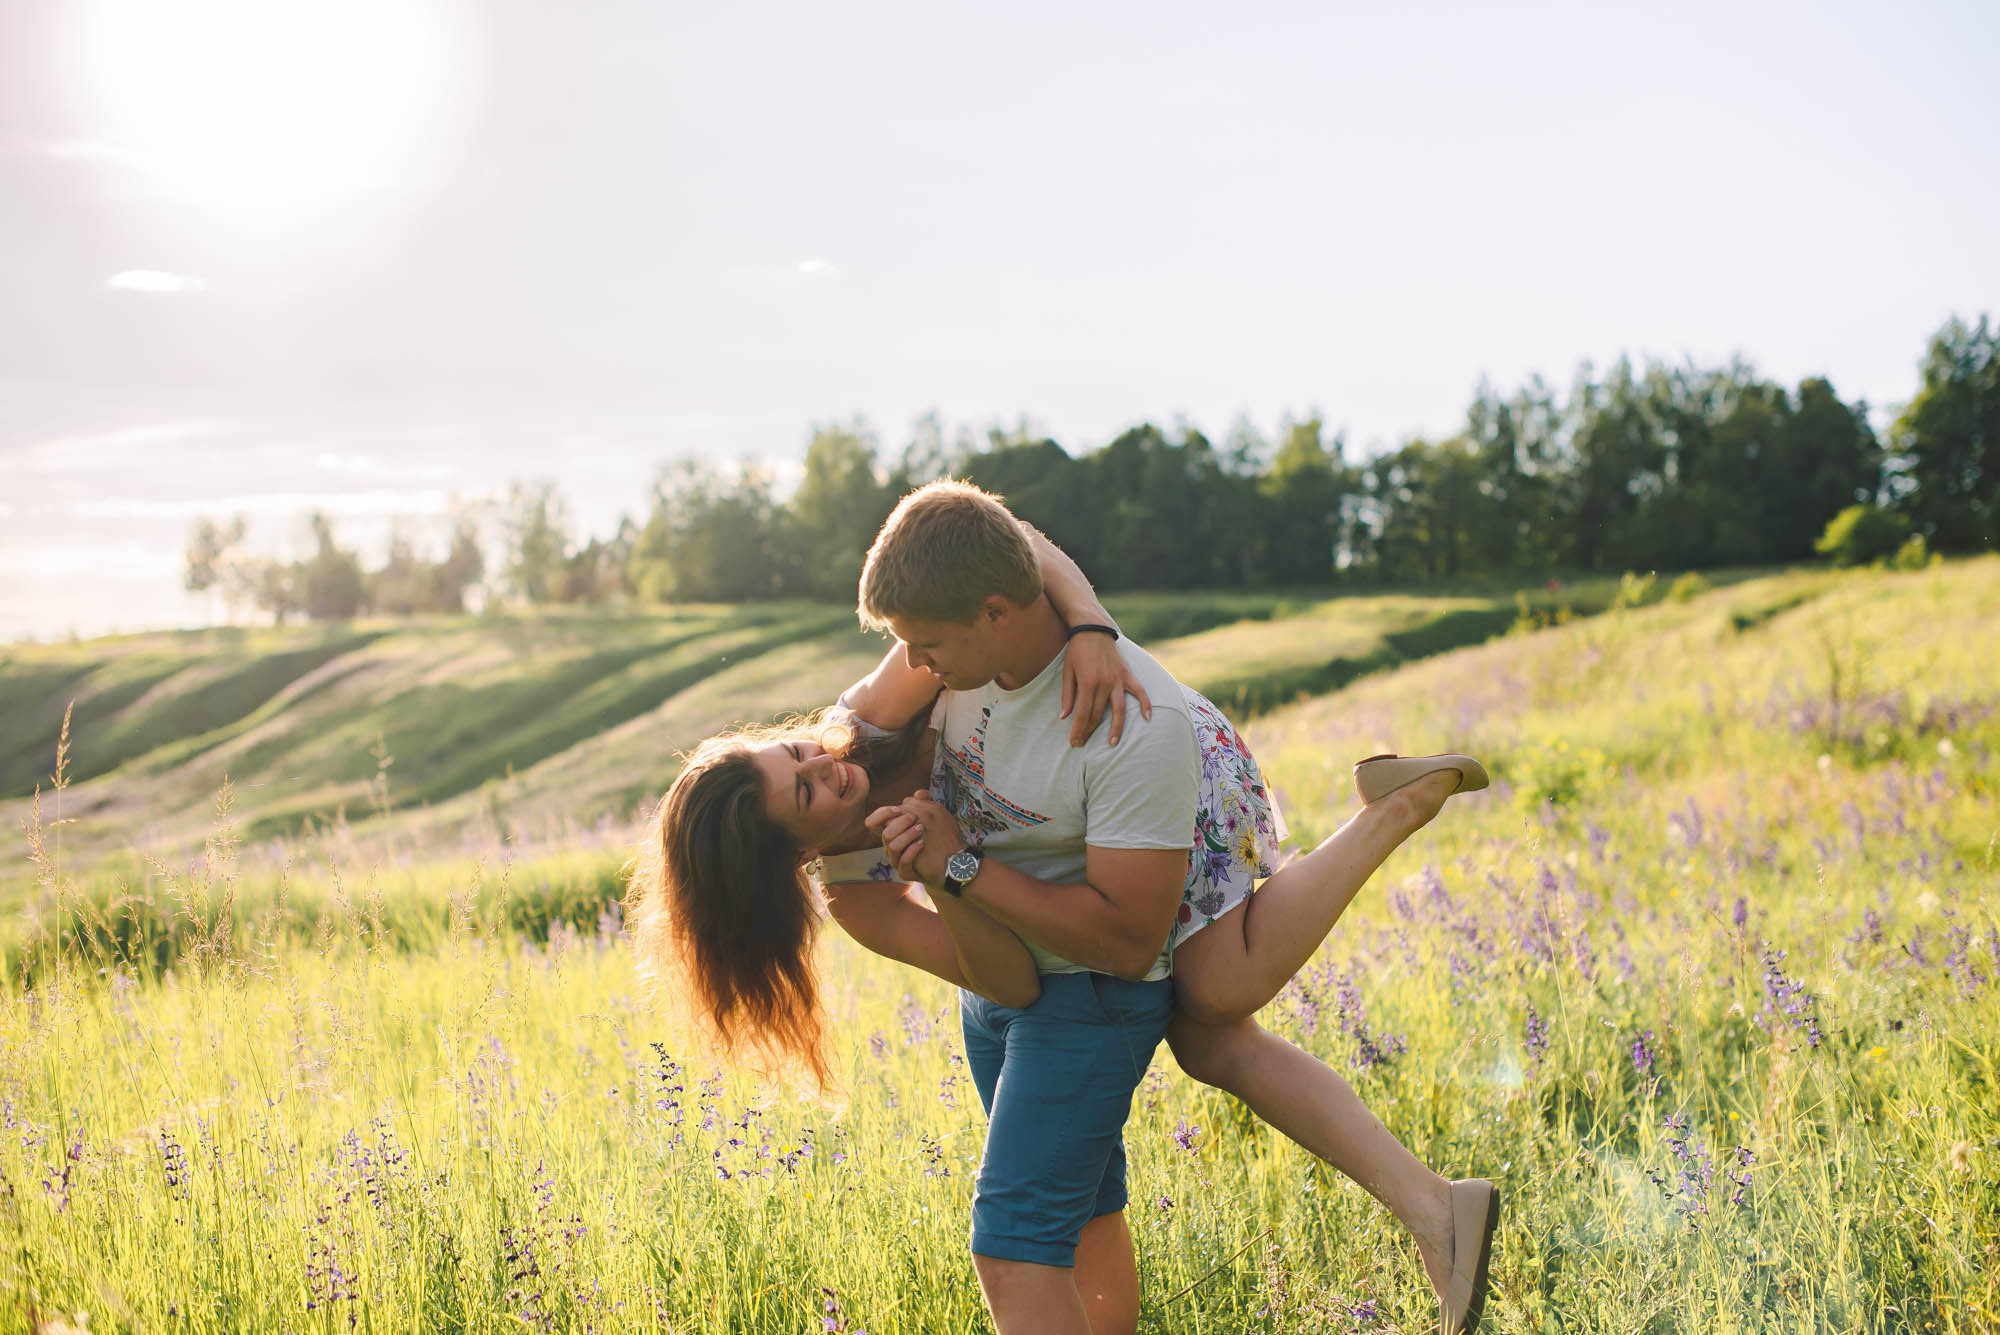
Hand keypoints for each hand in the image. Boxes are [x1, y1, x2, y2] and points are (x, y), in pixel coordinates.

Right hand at [863, 790, 965, 885]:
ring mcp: (898, 861)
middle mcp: (892, 847)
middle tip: (914, 817)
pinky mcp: (907, 873)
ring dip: (906, 835)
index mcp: (893, 832)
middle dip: (899, 823)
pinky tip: (922, 843)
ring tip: (921, 829)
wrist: (950, 861)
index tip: (897, 809)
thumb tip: (921, 793)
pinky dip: (911, 852)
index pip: (873, 823)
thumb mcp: (932, 818)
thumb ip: (924, 804)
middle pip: (885, 834)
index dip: (880, 815)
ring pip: (892, 848)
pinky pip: (902, 865)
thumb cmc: (937, 838)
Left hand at [1060, 631, 1151, 746]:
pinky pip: (1139, 691)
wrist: (1092, 629)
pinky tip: (1148, 717)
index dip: (1078, 730)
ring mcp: (1118, 679)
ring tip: (1113, 743)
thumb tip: (1064, 717)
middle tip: (1082, 744)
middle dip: (1089, 731)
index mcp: (1087, 683)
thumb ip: (1067, 695)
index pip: (1082, 714)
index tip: (1074, 742)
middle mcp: (1104, 683)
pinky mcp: (1126, 674)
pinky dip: (1145, 704)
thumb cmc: (1077, 651)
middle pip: (1098, 714)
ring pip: (1119, 709)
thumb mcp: (1067, 672)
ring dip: (1116, 728)